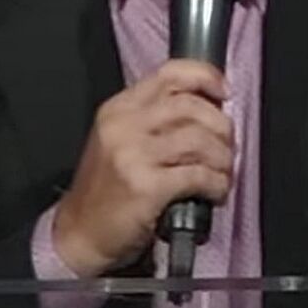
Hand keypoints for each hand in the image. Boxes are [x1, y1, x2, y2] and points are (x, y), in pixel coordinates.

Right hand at [51, 59, 234, 276]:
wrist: (80, 234)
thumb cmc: (107, 190)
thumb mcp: (120, 141)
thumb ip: (154, 120)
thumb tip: (209, 108)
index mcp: (119, 108)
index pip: (170, 74)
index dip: (205, 77)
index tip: (225, 93)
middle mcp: (124, 125)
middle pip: (191, 107)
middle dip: (221, 126)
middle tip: (228, 146)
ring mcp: (133, 155)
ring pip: (200, 140)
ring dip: (222, 158)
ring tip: (223, 173)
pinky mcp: (146, 186)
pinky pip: (198, 175)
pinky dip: (216, 184)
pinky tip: (216, 192)